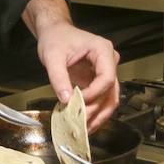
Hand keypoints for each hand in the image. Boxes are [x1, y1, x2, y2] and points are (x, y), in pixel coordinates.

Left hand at [24, 0, 119, 131]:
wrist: (56, 33)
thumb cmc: (55, 39)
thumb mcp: (52, 56)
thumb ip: (59, 78)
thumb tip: (66, 100)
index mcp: (103, 51)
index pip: (106, 78)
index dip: (94, 94)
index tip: (76, 102)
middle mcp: (110, 61)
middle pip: (111, 92)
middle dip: (96, 110)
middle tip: (81, 124)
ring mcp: (106, 72)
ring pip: (109, 99)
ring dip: (98, 115)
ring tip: (85, 129)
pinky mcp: (99, 81)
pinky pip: (101, 99)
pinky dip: (94, 111)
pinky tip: (84, 122)